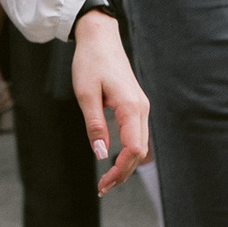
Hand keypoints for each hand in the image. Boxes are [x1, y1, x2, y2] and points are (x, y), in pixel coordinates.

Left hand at [70, 16, 150, 187]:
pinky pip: (137, 134)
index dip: (120, 170)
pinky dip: (129, 151)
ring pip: (141, 144)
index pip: (134, 149)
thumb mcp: (85, 95)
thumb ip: (94, 125)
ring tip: (108, 178)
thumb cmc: (91, 62)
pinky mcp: (136, 104)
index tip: (103, 184)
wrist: (100, 38)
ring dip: (127, 164)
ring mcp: (141, 106)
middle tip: (102, 188)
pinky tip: (115, 158)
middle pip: (141, 151)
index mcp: (131, 107)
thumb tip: (101, 154)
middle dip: (124, 172)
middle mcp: (142, 108)